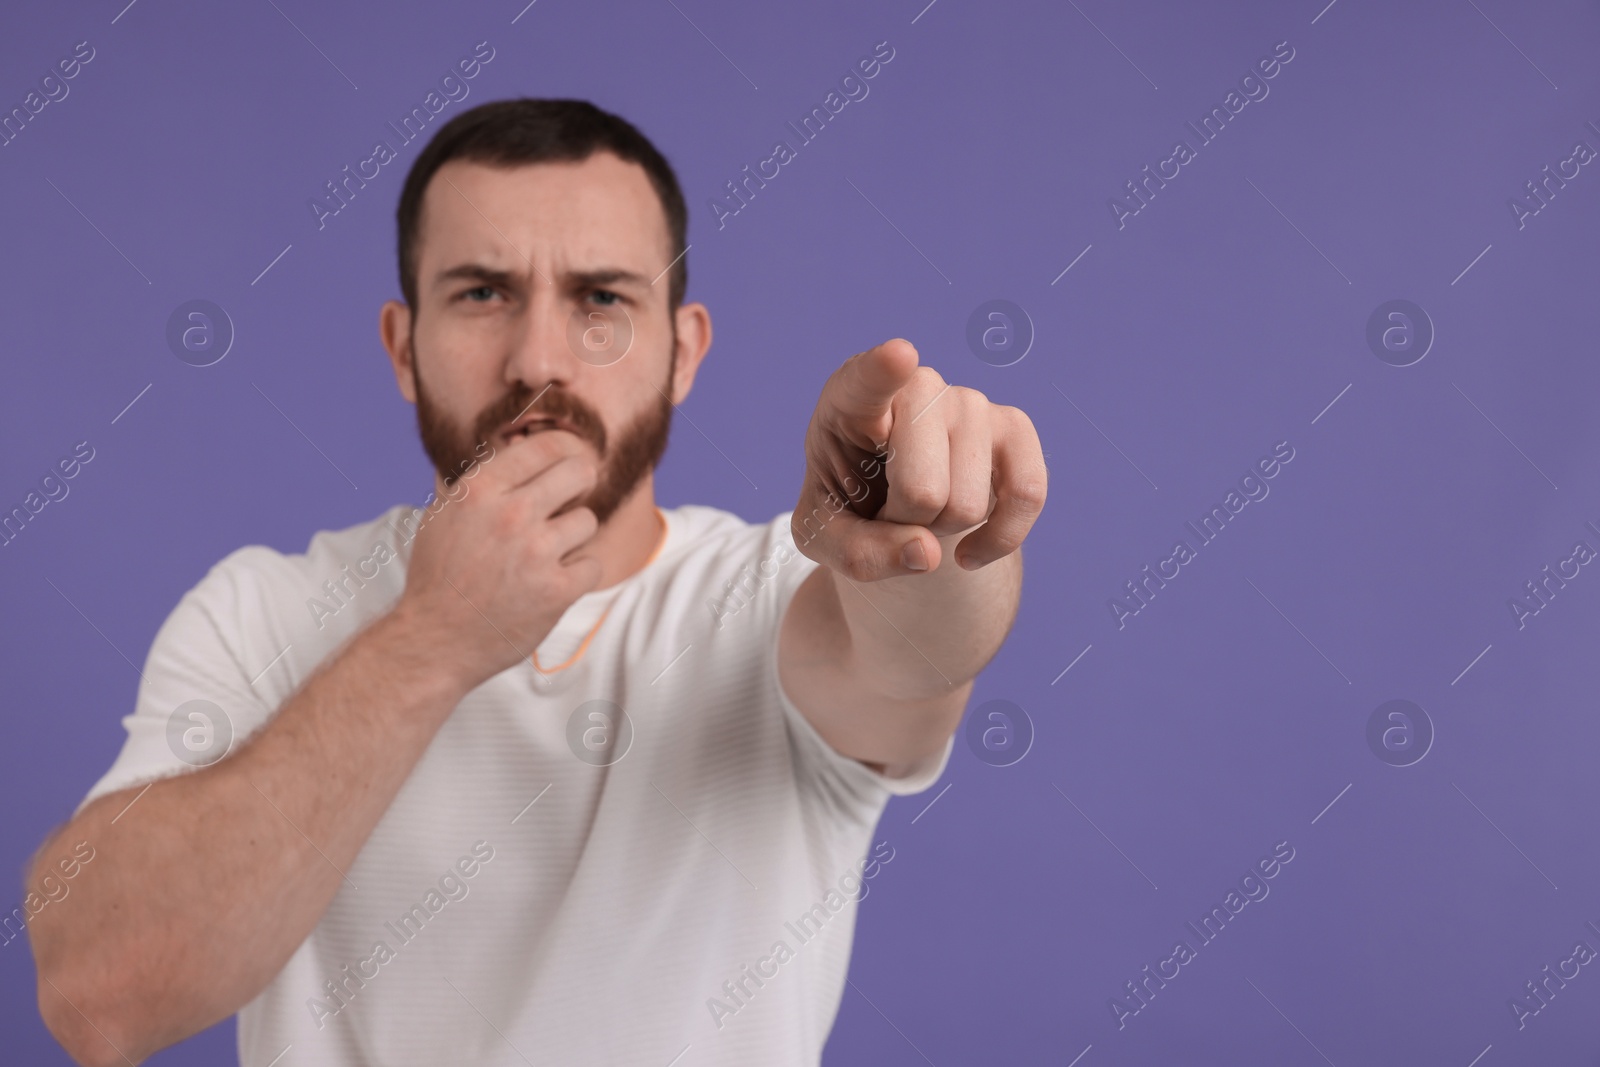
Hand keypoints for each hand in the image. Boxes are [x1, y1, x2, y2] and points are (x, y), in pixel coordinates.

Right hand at [395, 429, 603, 688]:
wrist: (434, 639)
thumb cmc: (439, 576)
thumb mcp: (444, 515)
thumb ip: (482, 482)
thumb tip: (516, 448)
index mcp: (479, 490)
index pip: (545, 447)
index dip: (564, 450)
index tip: (567, 460)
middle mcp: (510, 515)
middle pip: (579, 473)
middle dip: (579, 484)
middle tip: (570, 499)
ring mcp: (536, 553)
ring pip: (587, 520)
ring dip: (573, 537)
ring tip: (546, 553)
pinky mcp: (556, 590)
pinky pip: (592, 564)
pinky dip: (578, 575)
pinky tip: (553, 581)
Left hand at [790, 338, 1046, 581]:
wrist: (895, 504)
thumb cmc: (850, 506)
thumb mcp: (825, 538)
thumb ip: (857, 552)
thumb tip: (928, 553)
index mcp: (850, 401)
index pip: (866, 382)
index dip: (883, 372)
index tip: (900, 357)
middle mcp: (916, 387)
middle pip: (922, 490)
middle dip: (907, 525)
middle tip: (888, 510)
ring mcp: (970, 402)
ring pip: (968, 504)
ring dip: (944, 529)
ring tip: (921, 508)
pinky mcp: (1014, 428)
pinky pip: (1027, 494)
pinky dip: (999, 539)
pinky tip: (970, 550)